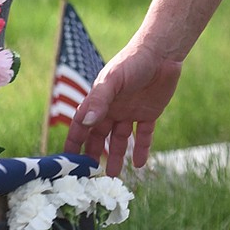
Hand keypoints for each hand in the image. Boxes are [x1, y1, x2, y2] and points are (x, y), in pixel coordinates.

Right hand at [66, 38, 181, 174]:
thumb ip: (99, 100)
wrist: (162, 52)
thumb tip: (86, 122)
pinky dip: (142, 149)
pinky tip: (140, 164)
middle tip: (91, 176)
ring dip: (117, 156)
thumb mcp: (113, 80)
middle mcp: (112, 108)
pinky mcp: (149, 113)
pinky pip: (144, 135)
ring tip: (115, 176)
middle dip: (94, 155)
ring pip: (120, 139)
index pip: (81, 126)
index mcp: (99, 101)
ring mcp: (130, 112)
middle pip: (99, 137)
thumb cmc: (132, 61)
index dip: (74, 143)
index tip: (67, 161)